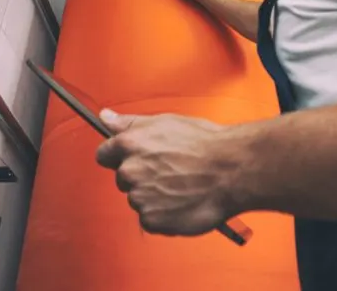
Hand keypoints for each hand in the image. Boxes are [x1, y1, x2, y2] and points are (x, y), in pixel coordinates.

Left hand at [95, 109, 238, 235]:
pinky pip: (149, 219)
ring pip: (138, 199)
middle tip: (169, 171)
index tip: (135, 159)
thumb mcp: (165, 122)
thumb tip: (105, 117)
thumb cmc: (205, 144)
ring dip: (153, 196)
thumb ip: (129, 123)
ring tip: (181, 187)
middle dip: (140, 176)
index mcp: (130, 144)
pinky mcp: (152, 220)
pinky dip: (163, 215)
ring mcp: (140, 197)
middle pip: (123, 178)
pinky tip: (181, 202)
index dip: (119, 156)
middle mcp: (130, 171)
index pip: (104, 154)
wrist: (232, 171)